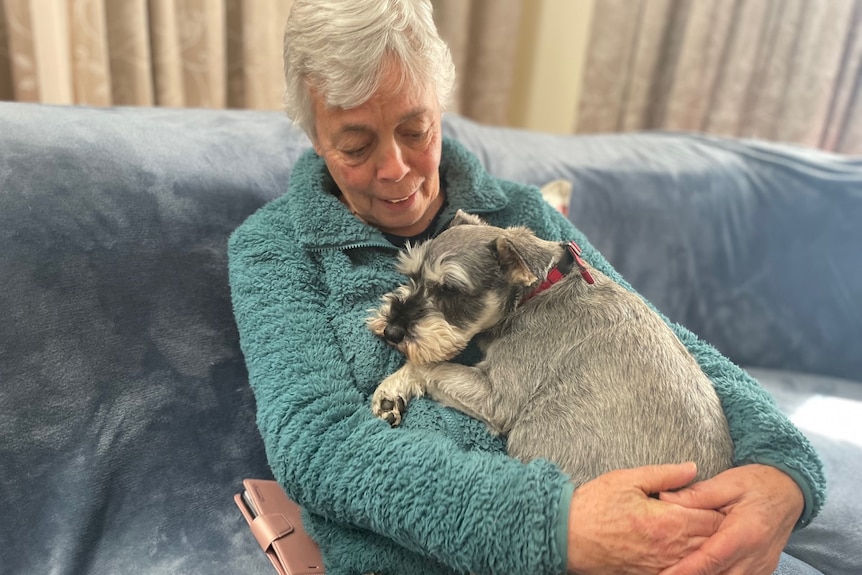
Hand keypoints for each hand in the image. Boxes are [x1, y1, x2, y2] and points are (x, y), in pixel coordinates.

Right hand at [566, 463, 723, 574]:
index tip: (727, 500)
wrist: (567, 536)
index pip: (713, 518)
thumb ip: (665, 474)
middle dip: (722, 529)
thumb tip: (693, 468)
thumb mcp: (628, 479)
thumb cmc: (594, 505)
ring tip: (713, 534)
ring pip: (701, 559)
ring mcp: (662, 565)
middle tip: (726, 516)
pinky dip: (692, 562)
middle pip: (712, 541)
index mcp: (668, 520)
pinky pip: (682, 571)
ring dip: (710, 547)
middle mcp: (671, 547)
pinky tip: (691, 552)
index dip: (724, 509)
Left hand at [657, 464, 803, 574]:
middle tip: (664, 572)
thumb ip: (696, 495)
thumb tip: (664, 499)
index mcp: (745, 533)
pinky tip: (701, 569)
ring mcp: (760, 567)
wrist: (790, 492)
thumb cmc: (757, 484)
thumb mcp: (727, 482)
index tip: (665, 574)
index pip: (711, 560)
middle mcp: (755, 557)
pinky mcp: (761, 571)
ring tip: (678, 570)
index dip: (686, 571)